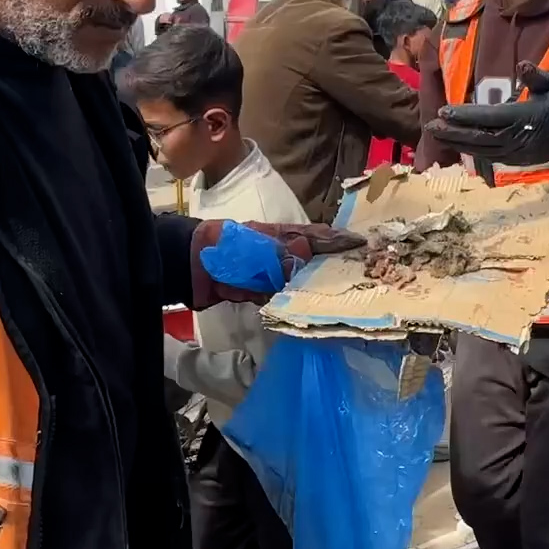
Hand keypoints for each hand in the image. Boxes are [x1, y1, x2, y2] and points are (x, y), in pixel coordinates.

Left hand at [189, 220, 365, 308]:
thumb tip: (305, 263)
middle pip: (310, 260)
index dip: (338, 240)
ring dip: (314, 289)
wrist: (186, 264)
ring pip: (296, 281)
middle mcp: (276, 252)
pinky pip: (278, 298)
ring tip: (341, 299)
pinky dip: (291, 304)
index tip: (362, 244)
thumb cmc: (224, 248)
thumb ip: (281, 257)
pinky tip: (308, 313)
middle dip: (332, 267)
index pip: (316, 235)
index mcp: (279, 234)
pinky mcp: (253, 291)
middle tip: (360, 278)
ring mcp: (265, 272)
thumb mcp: (256, 248)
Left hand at [426, 63, 548, 167]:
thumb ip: (537, 77)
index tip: (444, 111)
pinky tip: (455, 143)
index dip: (465, 115)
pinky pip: (488, 156)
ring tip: (436, 134)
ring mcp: (515, 153)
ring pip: (480, 149)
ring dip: (457, 142)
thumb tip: (522, 65)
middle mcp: (516, 139)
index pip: (488, 118)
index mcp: (524, 119)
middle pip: (478, 137)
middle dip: (452, 132)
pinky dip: (470, 151)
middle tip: (430, 125)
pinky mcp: (515, 160)